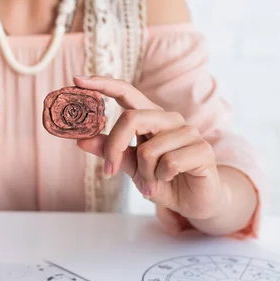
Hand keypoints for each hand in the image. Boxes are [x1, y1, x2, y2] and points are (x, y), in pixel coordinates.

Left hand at [73, 75, 223, 219]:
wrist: (192, 201)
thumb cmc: (160, 179)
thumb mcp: (129, 165)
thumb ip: (109, 151)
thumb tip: (80, 140)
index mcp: (150, 116)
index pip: (126, 91)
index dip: (103, 84)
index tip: (77, 79)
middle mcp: (169, 118)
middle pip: (132, 118)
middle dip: (114, 148)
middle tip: (108, 172)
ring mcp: (188, 131)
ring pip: (149, 149)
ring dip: (144, 174)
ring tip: (151, 183)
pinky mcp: (202, 149)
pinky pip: (169, 163)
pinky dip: (161, 178)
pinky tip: (169, 180)